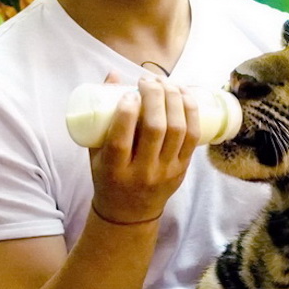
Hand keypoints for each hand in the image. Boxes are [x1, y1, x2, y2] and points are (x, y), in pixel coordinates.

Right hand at [90, 72, 199, 223]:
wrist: (129, 213)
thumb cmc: (108, 176)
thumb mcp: (96, 152)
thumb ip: (101, 116)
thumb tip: (113, 76)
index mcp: (114, 170)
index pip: (121, 140)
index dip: (127, 112)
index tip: (130, 93)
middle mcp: (142, 172)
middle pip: (155, 129)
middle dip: (155, 98)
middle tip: (149, 80)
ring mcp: (165, 172)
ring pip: (178, 131)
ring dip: (175, 101)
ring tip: (168, 83)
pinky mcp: (182, 169)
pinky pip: (193, 138)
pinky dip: (192, 113)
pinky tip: (186, 95)